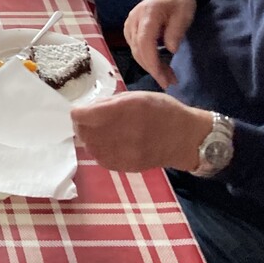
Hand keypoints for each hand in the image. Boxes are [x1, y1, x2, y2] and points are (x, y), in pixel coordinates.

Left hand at [71, 91, 213, 172]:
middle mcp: (122, 132)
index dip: (78, 112)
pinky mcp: (126, 166)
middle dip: (82, 125)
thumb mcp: (138, 96)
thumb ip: (110, 102)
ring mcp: (124, 152)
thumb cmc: (163, 111)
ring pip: (89, 147)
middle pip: (83, 132)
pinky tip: (109, 144)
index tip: (81, 110)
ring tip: (101, 132)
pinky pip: (101, 159)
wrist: (185, 138)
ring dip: (90, 139)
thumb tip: (88, 109)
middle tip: (90, 121)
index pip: (83, 115)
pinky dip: (99, 151)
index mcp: (124, 110)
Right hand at [122, 0, 198, 87]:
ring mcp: (130, 23)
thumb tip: (170, 50)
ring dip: (149, 66)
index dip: (152, 63)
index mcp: (148, 14)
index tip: (163, 78)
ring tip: (166, 77)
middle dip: (152, 69)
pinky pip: (134, 47)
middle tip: (169, 82)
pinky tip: (157, 65)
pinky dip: (145, 58)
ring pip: (135, 51)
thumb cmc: (181, 0)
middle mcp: (134, 19)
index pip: (145, 43)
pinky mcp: (131, 28)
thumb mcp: (184, 14)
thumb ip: (176, 31)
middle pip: (138, 50)